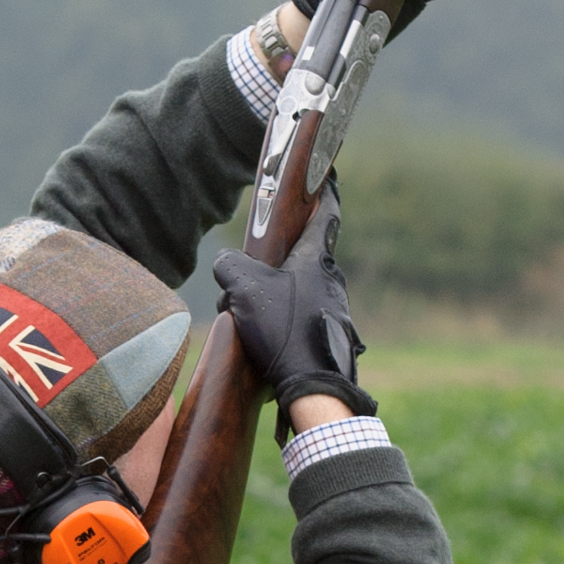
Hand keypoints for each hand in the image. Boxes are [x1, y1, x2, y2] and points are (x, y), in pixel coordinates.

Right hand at [211, 197, 375, 430]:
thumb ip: (231, 265)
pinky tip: (268, 342)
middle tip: (254, 272)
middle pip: (304, 256)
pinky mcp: (332, 335)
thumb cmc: (284, 330)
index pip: (325, 212)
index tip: (327, 176)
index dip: (324, 191)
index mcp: (315, 258)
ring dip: (278, 297)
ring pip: (301, 290)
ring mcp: (335, 308)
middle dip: (278, 261)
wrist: (315, 386)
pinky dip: (286, 322)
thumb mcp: (244, 288)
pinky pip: (304, 317)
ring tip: (253, 319)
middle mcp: (331, 279)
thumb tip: (228, 263)